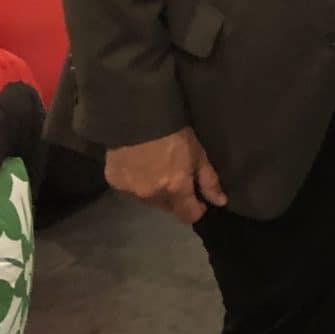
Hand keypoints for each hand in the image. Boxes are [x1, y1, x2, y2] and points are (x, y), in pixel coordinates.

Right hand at [106, 127, 224, 224]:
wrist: (136, 118)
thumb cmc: (174, 135)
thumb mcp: (198, 154)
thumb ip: (209, 181)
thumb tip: (220, 202)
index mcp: (175, 189)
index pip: (189, 215)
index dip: (197, 209)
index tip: (200, 199)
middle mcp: (152, 196)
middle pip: (168, 208)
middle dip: (176, 199)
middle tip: (178, 179)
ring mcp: (130, 191)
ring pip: (149, 201)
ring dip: (156, 192)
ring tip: (158, 172)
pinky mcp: (114, 183)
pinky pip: (130, 191)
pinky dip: (137, 184)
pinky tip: (140, 168)